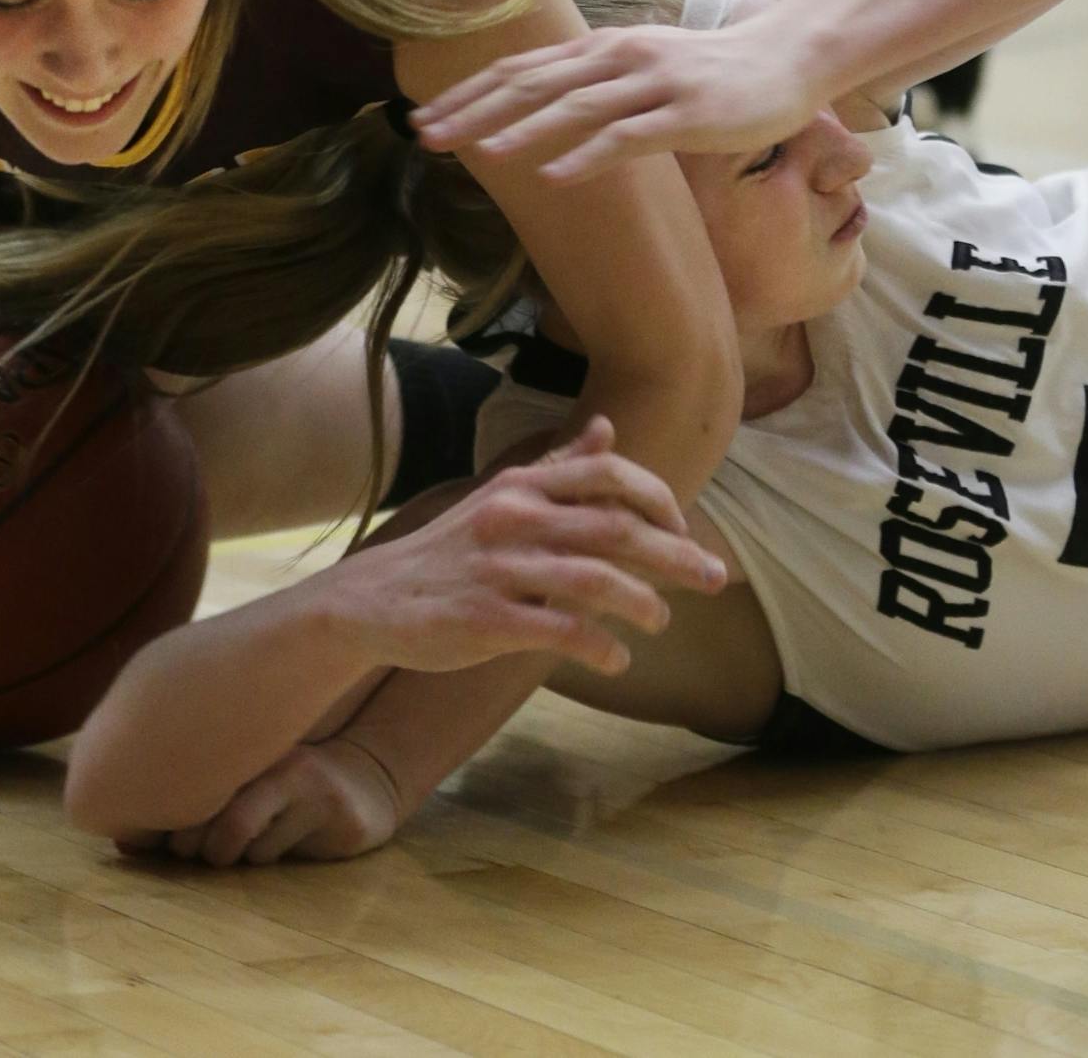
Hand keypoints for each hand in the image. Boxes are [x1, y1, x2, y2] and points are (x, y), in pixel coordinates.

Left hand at [158, 737, 401, 866]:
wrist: (362, 784)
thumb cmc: (282, 788)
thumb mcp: (237, 782)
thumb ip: (184, 803)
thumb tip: (122, 844)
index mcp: (241, 734)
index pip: (182, 776)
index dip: (163, 817)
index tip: (162, 831)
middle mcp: (271, 752)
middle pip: (206, 811)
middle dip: (189, 844)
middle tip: (192, 850)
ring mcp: (304, 780)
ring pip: (236, 839)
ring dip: (227, 855)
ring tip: (233, 847)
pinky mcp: (331, 810)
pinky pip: (273, 851)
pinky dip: (260, 858)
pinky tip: (274, 845)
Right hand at [324, 416, 722, 677]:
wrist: (371, 601)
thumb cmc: (446, 553)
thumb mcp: (499, 497)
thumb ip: (557, 469)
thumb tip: (608, 428)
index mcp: (520, 485)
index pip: (608, 474)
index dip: (659, 499)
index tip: (685, 529)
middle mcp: (513, 518)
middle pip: (616, 528)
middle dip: (677, 553)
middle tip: (716, 578)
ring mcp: (499, 568)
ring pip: (596, 580)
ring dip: (644, 603)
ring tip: (663, 621)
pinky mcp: (487, 619)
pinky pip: (562, 631)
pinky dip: (601, 646)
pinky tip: (617, 659)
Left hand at [411, 22, 823, 182]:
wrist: (786, 58)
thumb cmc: (708, 71)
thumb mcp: (638, 68)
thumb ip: (591, 83)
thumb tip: (535, 107)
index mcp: (599, 47)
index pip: (520, 68)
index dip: (469, 92)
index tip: (424, 116)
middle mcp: (618, 57)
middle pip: (533, 83)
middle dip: (475, 109)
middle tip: (426, 136)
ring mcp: (653, 83)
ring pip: (576, 107)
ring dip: (524, 131)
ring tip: (482, 154)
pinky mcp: (686, 113)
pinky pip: (627, 138)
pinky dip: (586, 157)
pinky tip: (553, 177)